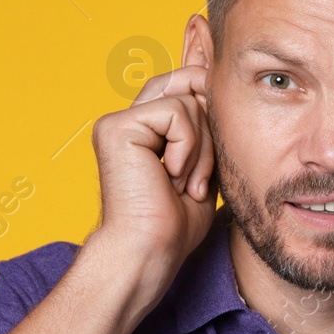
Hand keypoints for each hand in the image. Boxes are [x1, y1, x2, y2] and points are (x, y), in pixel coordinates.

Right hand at [87, 65, 217, 299]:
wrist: (151, 252)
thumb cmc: (174, 224)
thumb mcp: (202, 166)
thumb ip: (205, 128)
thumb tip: (216, 81)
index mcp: (145, 129)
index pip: (184, 83)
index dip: (208, 102)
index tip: (211, 152)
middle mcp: (128, 120)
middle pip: (187, 83)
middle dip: (209, 131)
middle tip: (197, 177)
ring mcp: (118, 121)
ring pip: (187, 101)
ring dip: (201, 149)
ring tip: (184, 183)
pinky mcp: (116, 127)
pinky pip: (176, 113)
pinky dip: (187, 148)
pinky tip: (171, 176)